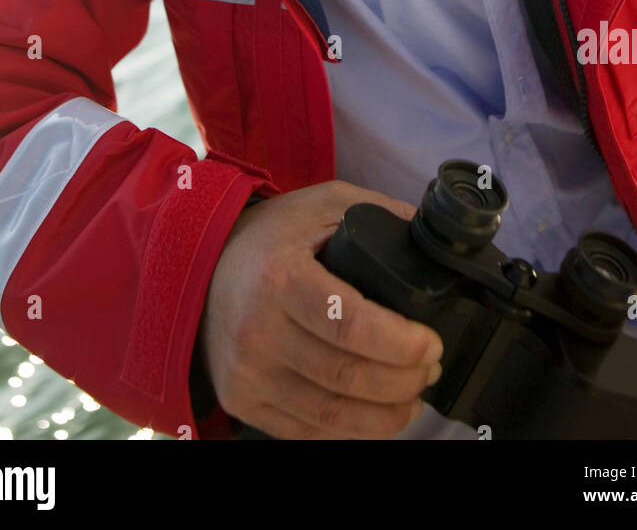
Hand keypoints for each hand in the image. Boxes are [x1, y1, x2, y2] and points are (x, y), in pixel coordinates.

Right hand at [198, 180, 443, 439]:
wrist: (203, 266)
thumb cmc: (271, 237)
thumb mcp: (324, 204)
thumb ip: (381, 214)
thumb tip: (434, 238)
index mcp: (280, 277)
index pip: (349, 324)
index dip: (400, 343)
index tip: (431, 343)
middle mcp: (258, 330)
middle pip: (347, 376)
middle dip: (404, 380)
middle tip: (430, 368)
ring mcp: (247, 373)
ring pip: (332, 414)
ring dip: (386, 414)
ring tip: (413, 395)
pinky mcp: (242, 400)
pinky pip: (307, 432)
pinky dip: (351, 430)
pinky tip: (376, 414)